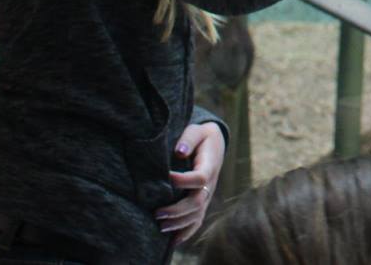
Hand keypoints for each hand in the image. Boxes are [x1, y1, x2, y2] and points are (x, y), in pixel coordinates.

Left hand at [158, 121, 224, 243]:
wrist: (214, 144)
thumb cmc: (201, 137)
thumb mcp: (197, 130)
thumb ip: (189, 138)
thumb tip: (179, 151)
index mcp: (210, 165)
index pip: (199, 178)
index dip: (183, 181)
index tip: (166, 177)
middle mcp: (210, 183)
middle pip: (197, 202)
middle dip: (177, 210)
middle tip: (156, 212)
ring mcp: (207, 195)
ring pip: (197, 215)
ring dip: (178, 223)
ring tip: (160, 226)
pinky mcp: (202, 202)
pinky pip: (197, 220)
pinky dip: (186, 232)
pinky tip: (173, 241)